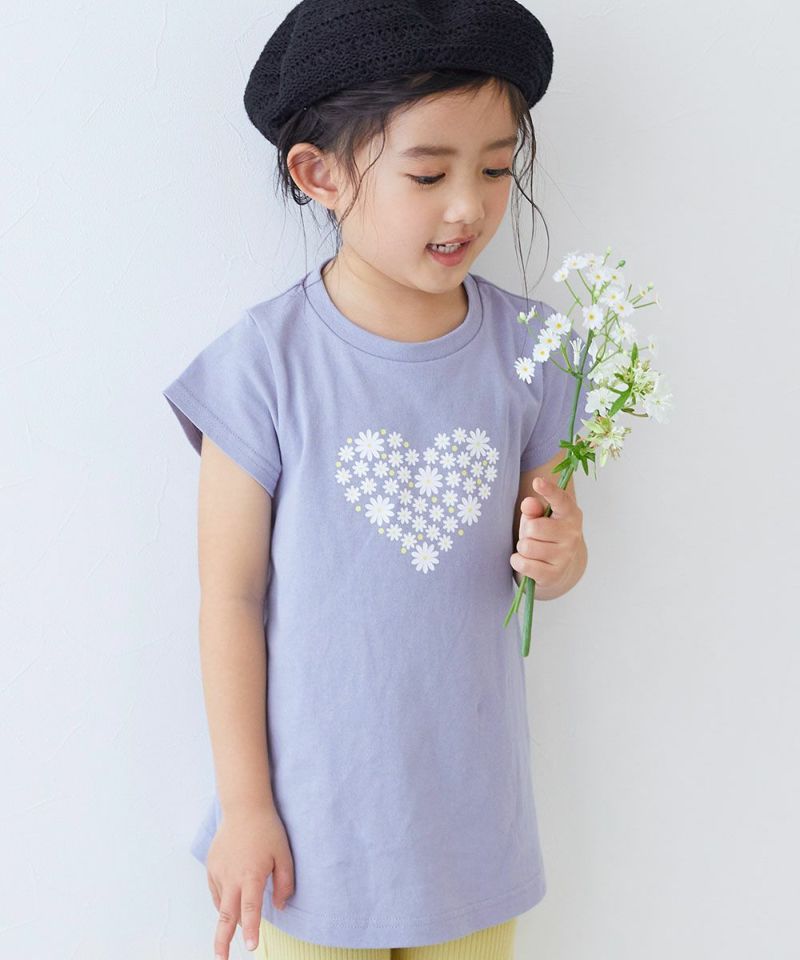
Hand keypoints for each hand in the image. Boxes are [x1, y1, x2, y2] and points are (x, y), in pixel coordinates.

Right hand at [206, 803, 294, 957]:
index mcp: (251, 874)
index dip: (252, 929)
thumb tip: (279, 906)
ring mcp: (218, 872)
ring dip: (227, 918)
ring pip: (221, 904)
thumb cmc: (267, 829)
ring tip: (234, 926)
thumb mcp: (284, 854)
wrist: (244, 807)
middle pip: (226, 916)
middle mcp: (232, 876)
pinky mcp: (211, 866)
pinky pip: (216, 891)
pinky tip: (231, 900)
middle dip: (222, 940)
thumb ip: (284, 882)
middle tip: (221, 959)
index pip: (250, 909)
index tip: (251, 947)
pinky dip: (223, 901)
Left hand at [510, 476, 584, 591]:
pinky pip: (524, 564)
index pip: (561, 500)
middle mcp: (572, 534)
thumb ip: (533, 510)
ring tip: (531, 550)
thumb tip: (528, 503)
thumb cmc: (545, 536)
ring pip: (527, 546)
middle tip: (533, 536)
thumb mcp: (538, 518)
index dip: (549, 490)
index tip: (537, 481)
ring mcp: (565, 556)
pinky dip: (518, 561)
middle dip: (526, 531)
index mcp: (570, 514)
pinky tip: (525, 561)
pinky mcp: (554, 575)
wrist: (560, 569)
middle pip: (533, 527)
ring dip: (522, 548)